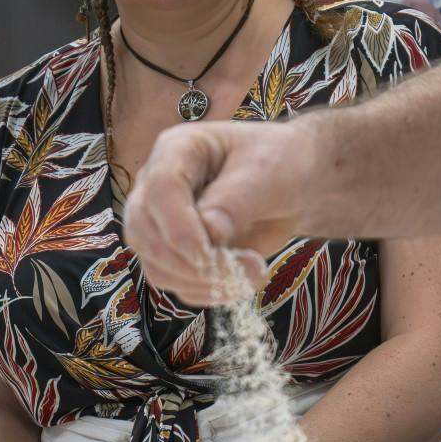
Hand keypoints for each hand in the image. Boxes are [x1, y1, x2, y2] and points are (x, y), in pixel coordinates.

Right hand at [124, 121, 310, 304]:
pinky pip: (174, 282)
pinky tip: (240, 284)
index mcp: (178, 150)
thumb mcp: (267, 173)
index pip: (160, 188)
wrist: (294, 185)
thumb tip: (209, 234)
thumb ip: (235, 200)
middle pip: (145, 232)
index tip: (208, 254)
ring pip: (156, 264)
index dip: (178, 227)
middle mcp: (158, 185)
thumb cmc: (280, 164)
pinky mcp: (175, 251)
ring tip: (252, 275)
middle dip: (189, 263)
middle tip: (244, 271)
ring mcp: (162, 221)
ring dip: (201, 282)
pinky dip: (206, 291)